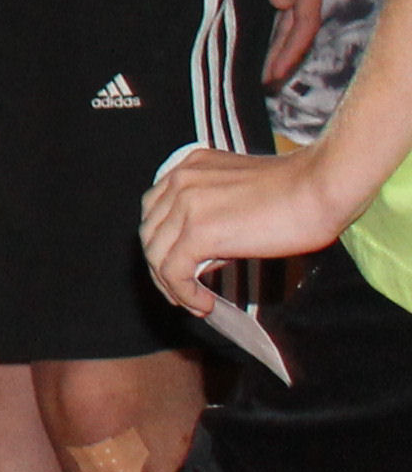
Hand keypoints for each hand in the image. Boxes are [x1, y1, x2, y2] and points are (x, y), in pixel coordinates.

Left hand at [142, 140, 356, 314]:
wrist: (321, 187)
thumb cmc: (300, 191)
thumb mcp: (241, 191)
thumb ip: (214, 210)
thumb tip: (204, 251)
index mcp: (189, 166)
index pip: (155, 209)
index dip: (162, 242)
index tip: (177, 266)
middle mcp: (181, 181)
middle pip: (150, 232)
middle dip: (161, 266)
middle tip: (181, 291)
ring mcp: (186, 204)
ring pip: (156, 254)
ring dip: (170, 285)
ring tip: (194, 302)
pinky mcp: (199, 231)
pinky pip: (173, 272)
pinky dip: (183, 294)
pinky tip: (204, 305)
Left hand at [251, 0, 328, 79]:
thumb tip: (283, 5)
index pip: (304, 24)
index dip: (290, 53)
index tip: (273, 76)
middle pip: (300, 28)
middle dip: (285, 58)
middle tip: (265, 85)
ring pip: (291, 18)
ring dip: (278, 44)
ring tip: (261, 69)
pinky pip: (283, 4)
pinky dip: (273, 23)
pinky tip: (257, 31)